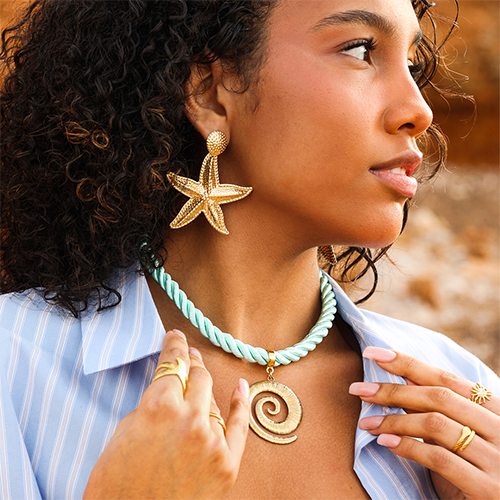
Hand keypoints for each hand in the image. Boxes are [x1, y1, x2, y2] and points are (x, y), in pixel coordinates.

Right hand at [84, 329, 250, 499]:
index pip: (172, 363)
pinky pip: (240, 425)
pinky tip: (240, 387)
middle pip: (198, 376)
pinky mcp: (228, 462)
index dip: (174, 346)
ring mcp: (212, 440)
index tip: (176, 337)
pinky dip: (241, 402)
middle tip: (188, 356)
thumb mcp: (123, 434)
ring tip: (199, 375)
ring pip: (213, 398)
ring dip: (204, 386)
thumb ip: (151, 405)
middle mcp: (189, 417)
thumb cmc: (115, 488)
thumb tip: (168, 388)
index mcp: (158, 406)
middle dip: (191, 362)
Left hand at [350, 347, 499, 499]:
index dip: (408, 363)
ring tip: (366, 422)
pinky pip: (439, 458)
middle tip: (359, 389)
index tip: (374, 353)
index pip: (445, 378)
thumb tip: (403, 376)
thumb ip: (437, 408)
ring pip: (435, 424)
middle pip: (438, 398)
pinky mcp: (486, 488)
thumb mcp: (460, 435)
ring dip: (393, 421)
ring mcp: (497, 459)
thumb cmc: (477, 470)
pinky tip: (385, 442)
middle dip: (392, 391)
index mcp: (494, 410)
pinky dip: (407, 447)